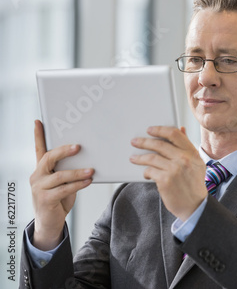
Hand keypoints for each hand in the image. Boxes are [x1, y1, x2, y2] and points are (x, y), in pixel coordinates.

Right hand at [30, 120, 93, 250]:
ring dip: (77, 172)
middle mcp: (37, 176)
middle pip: (49, 158)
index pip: (39, 149)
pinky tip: (88, 181)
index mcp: (41, 169)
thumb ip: (68, 170)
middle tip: (78, 147)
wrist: (50, 223)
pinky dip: (78, 184)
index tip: (39, 121)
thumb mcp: (62, 183)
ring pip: (60, 176)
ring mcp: (39, 188)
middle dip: (63, 151)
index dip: (38, 135)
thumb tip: (86, 159)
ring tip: (91, 170)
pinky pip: (64, 189)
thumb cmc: (58, 199)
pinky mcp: (45, 199)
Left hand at [129, 126, 206, 220]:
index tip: (150, 130)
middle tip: (135, 141)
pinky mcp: (165, 181)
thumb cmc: (194, 184)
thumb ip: (187, 146)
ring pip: (152, 157)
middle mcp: (184, 159)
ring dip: (140, 157)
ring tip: (134, 158)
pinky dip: (146, 171)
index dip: (160, 130)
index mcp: (192, 153)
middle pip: (160, 144)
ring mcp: (174, 169)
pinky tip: (145, 173)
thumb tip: (181, 129)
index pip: (175, 134)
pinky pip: (150, 171)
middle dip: (144, 142)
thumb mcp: (196, 163)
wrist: (195, 206)